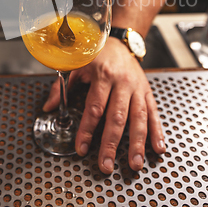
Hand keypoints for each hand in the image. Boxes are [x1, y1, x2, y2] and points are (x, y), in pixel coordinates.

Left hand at [43, 37, 165, 173]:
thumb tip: (49, 107)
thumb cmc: (97, 54)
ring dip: (137, 143)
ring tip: (134, 164)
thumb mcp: (77, 65)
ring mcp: (137, 87)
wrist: (121, 41)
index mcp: (103, 74)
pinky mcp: (147, 91)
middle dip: (111, 144)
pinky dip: (157, 131)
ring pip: (138, 117)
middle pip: (117, 117)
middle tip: (106, 165)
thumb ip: (62, 87)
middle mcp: (122, 82)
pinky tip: (158, 147)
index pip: (95, 107)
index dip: (87, 129)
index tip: (82, 147)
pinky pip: (153, 112)